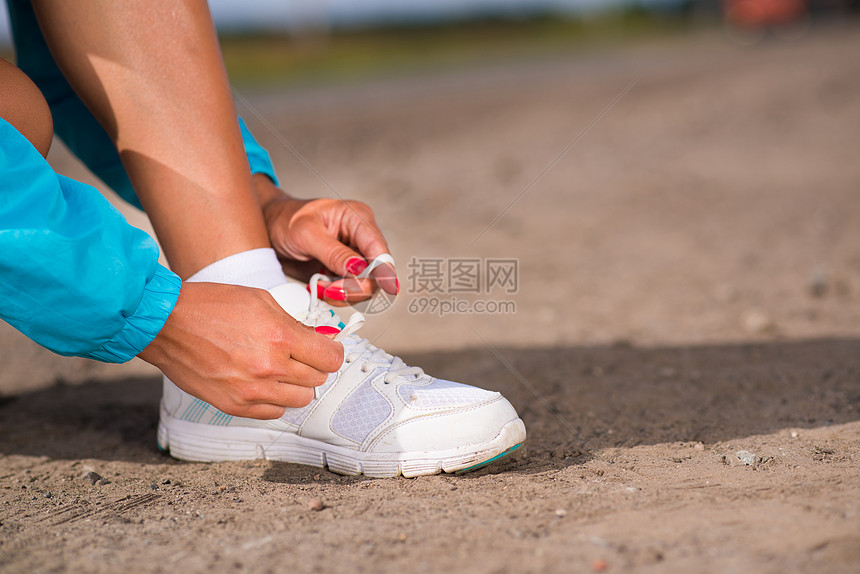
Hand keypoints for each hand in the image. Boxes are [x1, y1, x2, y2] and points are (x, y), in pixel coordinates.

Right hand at [138, 282, 343, 418]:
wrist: (165, 325)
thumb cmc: (209, 306)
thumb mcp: (261, 300)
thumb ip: (293, 323)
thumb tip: (318, 340)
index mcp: (280, 336)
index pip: (330, 358)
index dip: (333, 352)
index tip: (329, 349)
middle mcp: (269, 367)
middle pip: (318, 379)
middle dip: (314, 365)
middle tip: (301, 354)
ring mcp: (252, 390)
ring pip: (300, 399)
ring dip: (297, 385)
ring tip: (282, 369)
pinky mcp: (235, 406)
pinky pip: (274, 412)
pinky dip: (276, 400)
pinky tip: (265, 382)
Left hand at [254, 175, 398, 303]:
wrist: (269, 229)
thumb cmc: (285, 221)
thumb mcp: (306, 234)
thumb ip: (334, 253)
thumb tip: (359, 269)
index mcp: (357, 218)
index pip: (379, 248)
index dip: (385, 271)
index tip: (389, 289)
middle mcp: (361, 238)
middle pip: (377, 272)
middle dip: (357, 287)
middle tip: (331, 291)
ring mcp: (354, 256)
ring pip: (365, 286)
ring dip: (344, 294)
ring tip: (320, 288)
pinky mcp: (344, 272)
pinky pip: (350, 291)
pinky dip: (336, 296)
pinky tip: (320, 288)